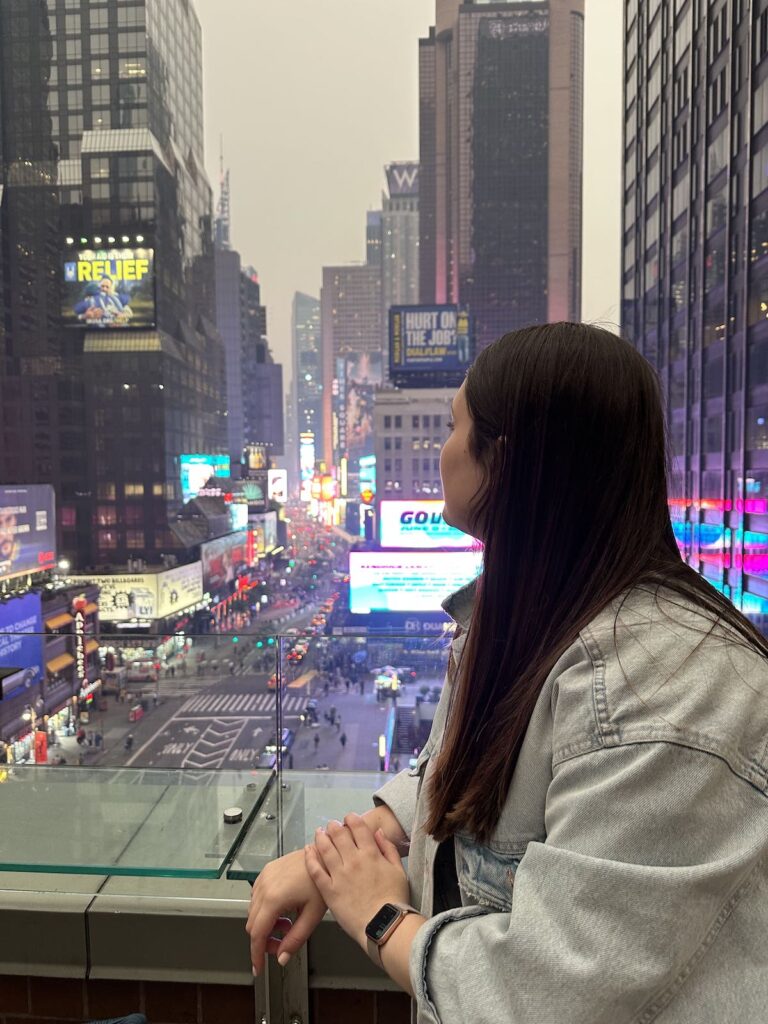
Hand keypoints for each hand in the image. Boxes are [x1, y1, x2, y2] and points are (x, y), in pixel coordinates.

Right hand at [245, 847, 326, 974]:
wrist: (326, 853)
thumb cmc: (322, 880)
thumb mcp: (312, 915)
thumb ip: (295, 939)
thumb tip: (282, 958)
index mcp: (273, 898)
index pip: (257, 934)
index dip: (256, 954)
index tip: (259, 968)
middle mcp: (264, 886)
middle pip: (252, 924)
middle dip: (264, 940)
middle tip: (282, 945)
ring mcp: (264, 876)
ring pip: (253, 910)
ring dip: (265, 924)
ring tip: (287, 924)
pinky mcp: (268, 870)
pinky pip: (257, 896)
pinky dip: (265, 909)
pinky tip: (283, 910)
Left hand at [305, 813, 409, 949]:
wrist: (384, 925)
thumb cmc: (394, 900)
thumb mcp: (399, 870)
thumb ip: (388, 849)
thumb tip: (378, 833)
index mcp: (371, 853)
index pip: (358, 827)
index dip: (351, 819)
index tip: (349, 819)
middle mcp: (353, 860)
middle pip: (338, 834)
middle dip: (334, 826)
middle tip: (332, 825)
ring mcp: (339, 875)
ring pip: (325, 848)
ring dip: (320, 837)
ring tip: (319, 833)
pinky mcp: (329, 890)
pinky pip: (315, 870)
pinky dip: (310, 858)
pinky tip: (308, 850)